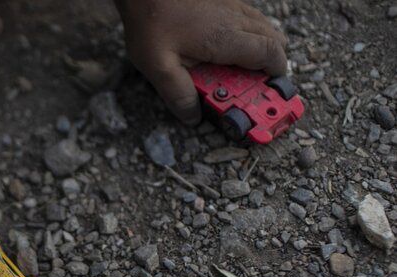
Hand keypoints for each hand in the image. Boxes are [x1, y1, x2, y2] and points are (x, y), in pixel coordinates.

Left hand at [116, 0, 287, 123]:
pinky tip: (220, 45)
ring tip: (233, 66)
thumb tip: (192, 116)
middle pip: (274, 41)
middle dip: (268, 64)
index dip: (275, 75)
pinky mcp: (223, 0)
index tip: (265, 90)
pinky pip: (247, 17)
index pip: (272, 55)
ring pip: (262, 27)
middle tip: (247, 82)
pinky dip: (244, 33)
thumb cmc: (151, 22)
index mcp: (227, 38)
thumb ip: (178, 94)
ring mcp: (232, 6)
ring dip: (256, 47)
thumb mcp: (159, 68)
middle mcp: (236, 19)